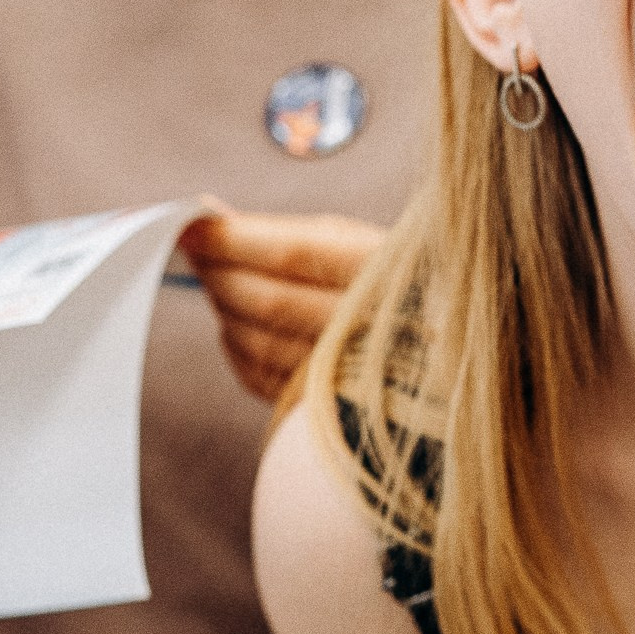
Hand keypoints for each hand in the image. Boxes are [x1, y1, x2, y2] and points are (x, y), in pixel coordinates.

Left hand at [179, 207, 383, 402]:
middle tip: (195, 255)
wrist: (442, 362)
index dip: (233, 240)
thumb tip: (212, 226)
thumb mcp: (361, 247)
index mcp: (392, 271)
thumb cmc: (397, 288)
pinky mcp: (329, 407)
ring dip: (224, 311)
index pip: (292, 253)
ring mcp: (353, 375)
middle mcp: (376, 326)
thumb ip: (293, 239)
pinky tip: (239, 330)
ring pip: (258, 342)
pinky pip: (261, 379)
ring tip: (219, 285)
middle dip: (219, 274)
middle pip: (269, 301)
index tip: (192, 227)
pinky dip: (236, 350)